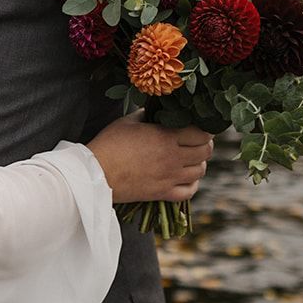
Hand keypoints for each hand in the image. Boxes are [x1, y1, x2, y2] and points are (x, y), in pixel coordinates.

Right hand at [85, 113, 212, 203]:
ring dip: (199, 163)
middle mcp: (172, 158)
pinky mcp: (162, 193)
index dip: (205, 129)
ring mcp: (169, 177)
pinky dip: (192, 184)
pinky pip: (189, 191)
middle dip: (205, 144)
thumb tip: (158, 110)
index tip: (200, 126)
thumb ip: (148, 114)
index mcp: (166, 137)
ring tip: (191, 158)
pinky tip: (186, 177)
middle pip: (205, 152)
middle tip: (198, 141)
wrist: (96, 173)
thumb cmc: (109, 143)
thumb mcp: (129, 121)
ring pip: (200, 171)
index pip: (202, 133)